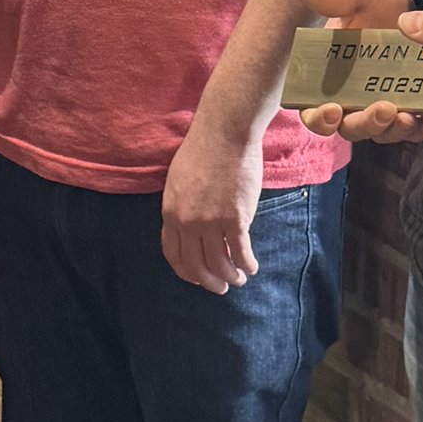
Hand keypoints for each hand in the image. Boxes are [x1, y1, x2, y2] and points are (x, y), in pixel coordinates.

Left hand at [162, 108, 264, 292]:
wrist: (224, 133)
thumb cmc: (203, 151)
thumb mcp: (178, 181)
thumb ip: (181, 207)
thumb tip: (190, 229)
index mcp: (171, 213)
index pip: (174, 255)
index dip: (186, 272)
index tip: (197, 278)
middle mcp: (188, 222)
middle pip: (196, 266)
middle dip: (209, 282)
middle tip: (219, 288)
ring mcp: (211, 222)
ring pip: (220, 264)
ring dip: (230, 277)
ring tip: (238, 279)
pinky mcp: (235, 219)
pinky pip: (240, 252)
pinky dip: (247, 265)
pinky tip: (251, 267)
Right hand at [294, 0, 422, 144]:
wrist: (413, 2)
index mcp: (327, 77)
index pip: (312, 110)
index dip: (317, 118)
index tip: (330, 110)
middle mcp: (350, 98)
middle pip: (348, 127)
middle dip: (363, 124)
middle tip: (383, 110)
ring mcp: (379, 105)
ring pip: (379, 132)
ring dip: (390, 130)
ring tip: (406, 116)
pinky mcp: (407, 107)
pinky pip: (408, 129)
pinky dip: (415, 129)